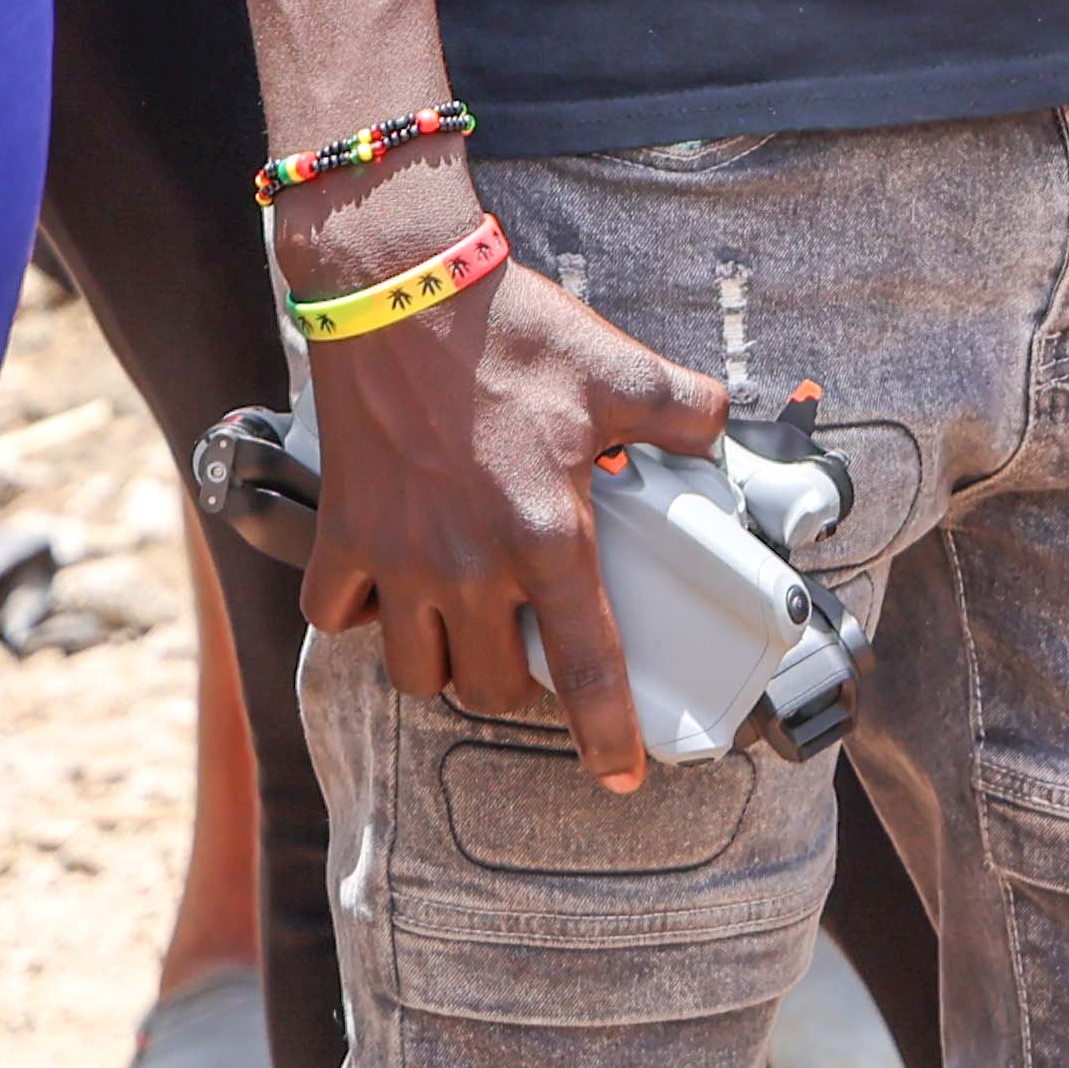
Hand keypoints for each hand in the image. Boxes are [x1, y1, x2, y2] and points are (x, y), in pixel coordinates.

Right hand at [288, 199, 734, 792]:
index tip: (620, 774)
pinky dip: (366, 620)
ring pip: (417, 671)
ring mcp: (399, 558)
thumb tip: (727, 434)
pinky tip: (395, 593)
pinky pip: (342, 618)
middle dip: (522, 687)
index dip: (608, 731)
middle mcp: (469, 566)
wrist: (404, 293)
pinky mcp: (343, 536)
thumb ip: (687, 415)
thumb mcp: (624, 371)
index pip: (585, 664)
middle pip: (493, 686)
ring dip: (446, 665)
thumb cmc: (512, 334)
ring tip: (471, 630)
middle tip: (537, 651)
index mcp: (548, 536)